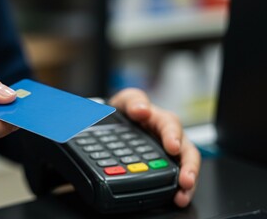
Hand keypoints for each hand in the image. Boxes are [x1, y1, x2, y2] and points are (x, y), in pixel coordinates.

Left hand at [109, 88, 200, 207]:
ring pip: (185, 168)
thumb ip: (133, 101)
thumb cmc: (124, 112)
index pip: (171, 125)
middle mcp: (169, 138)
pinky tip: (175, 199)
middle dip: (189, 167)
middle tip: (186, 180)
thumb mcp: (125, 101)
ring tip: (182, 196)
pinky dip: (177, 189)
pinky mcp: (163, 167)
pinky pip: (174, 178)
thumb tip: (142, 109)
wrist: (112, 125)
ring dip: (187, 183)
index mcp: (160, 120)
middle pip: (187, 151)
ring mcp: (168, 155)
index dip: (173, 136)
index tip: (173, 147)